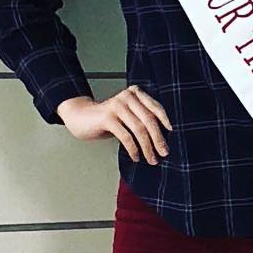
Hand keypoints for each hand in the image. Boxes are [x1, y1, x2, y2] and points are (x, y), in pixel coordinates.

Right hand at [56, 86, 171, 164]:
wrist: (80, 117)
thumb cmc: (107, 118)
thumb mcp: (127, 114)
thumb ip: (141, 118)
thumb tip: (162, 137)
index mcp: (135, 93)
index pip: (155, 107)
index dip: (165, 120)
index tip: (171, 133)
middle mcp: (128, 96)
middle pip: (149, 119)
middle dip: (158, 138)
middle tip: (164, 152)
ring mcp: (117, 106)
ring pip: (139, 129)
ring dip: (147, 147)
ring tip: (151, 159)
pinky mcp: (108, 118)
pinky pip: (126, 136)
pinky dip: (133, 149)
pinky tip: (136, 157)